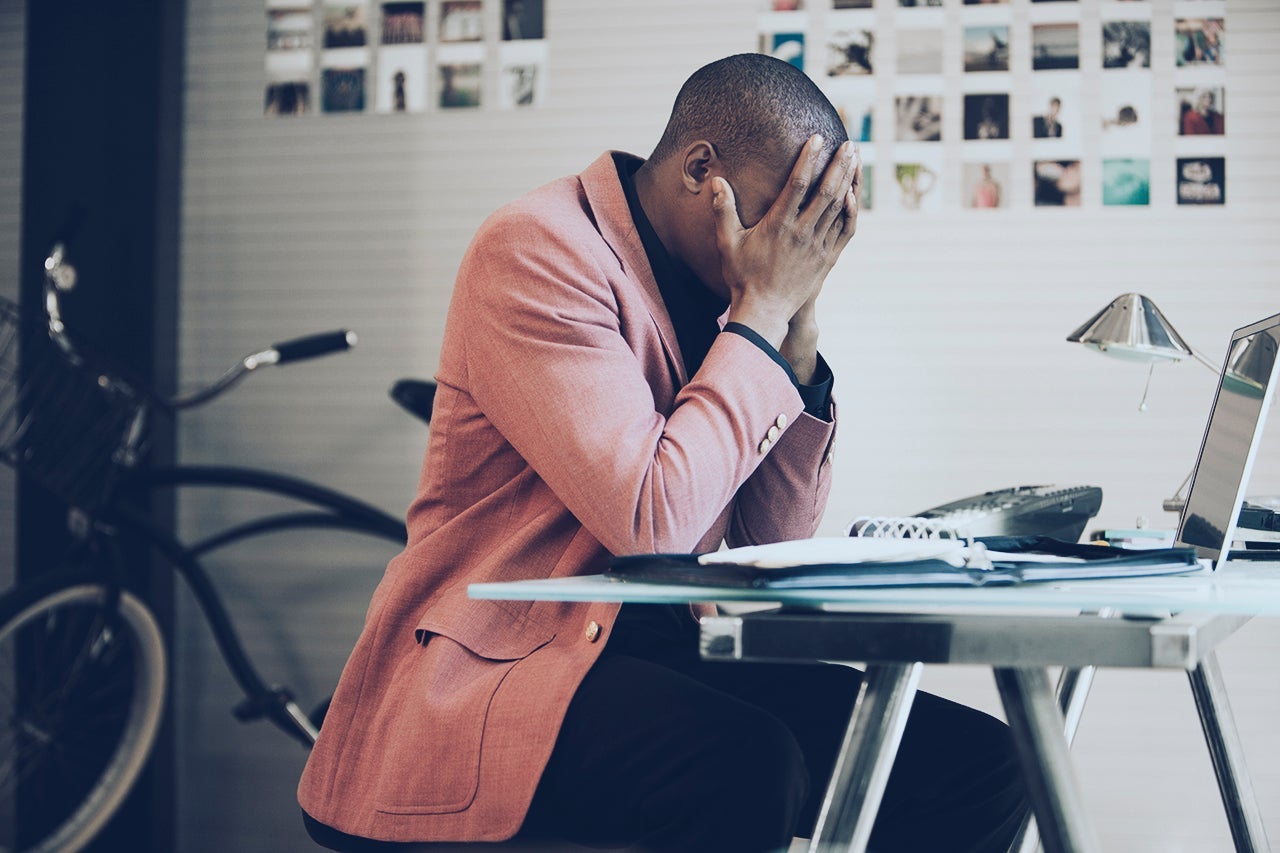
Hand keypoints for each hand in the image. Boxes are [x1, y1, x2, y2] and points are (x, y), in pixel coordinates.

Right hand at [713, 135, 859, 347]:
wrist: (764, 311)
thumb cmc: (743, 276)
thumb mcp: (727, 243)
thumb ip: (723, 211)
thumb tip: (716, 182)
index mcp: (778, 225)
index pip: (797, 184)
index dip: (808, 159)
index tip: (817, 138)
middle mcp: (802, 233)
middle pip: (826, 191)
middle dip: (839, 164)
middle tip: (848, 143)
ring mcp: (817, 246)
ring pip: (838, 207)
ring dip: (848, 181)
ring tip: (855, 159)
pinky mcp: (827, 259)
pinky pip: (844, 230)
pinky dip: (851, 210)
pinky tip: (853, 194)